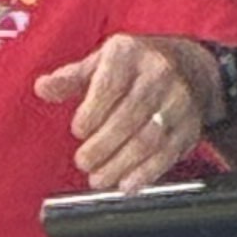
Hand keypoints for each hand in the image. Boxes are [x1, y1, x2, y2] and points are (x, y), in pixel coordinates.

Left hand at [35, 32, 211, 191]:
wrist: (194, 68)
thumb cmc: (138, 66)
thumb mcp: (102, 62)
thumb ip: (71, 78)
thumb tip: (43, 88)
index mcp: (130, 53)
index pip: (110, 84)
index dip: (93, 111)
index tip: (78, 131)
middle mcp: (158, 74)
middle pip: (130, 115)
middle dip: (104, 144)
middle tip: (84, 162)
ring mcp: (178, 102)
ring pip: (149, 138)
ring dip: (121, 163)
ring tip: (99, 179)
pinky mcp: (190, 128)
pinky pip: (168, 153)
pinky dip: (146, 173)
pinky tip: (128, 184)